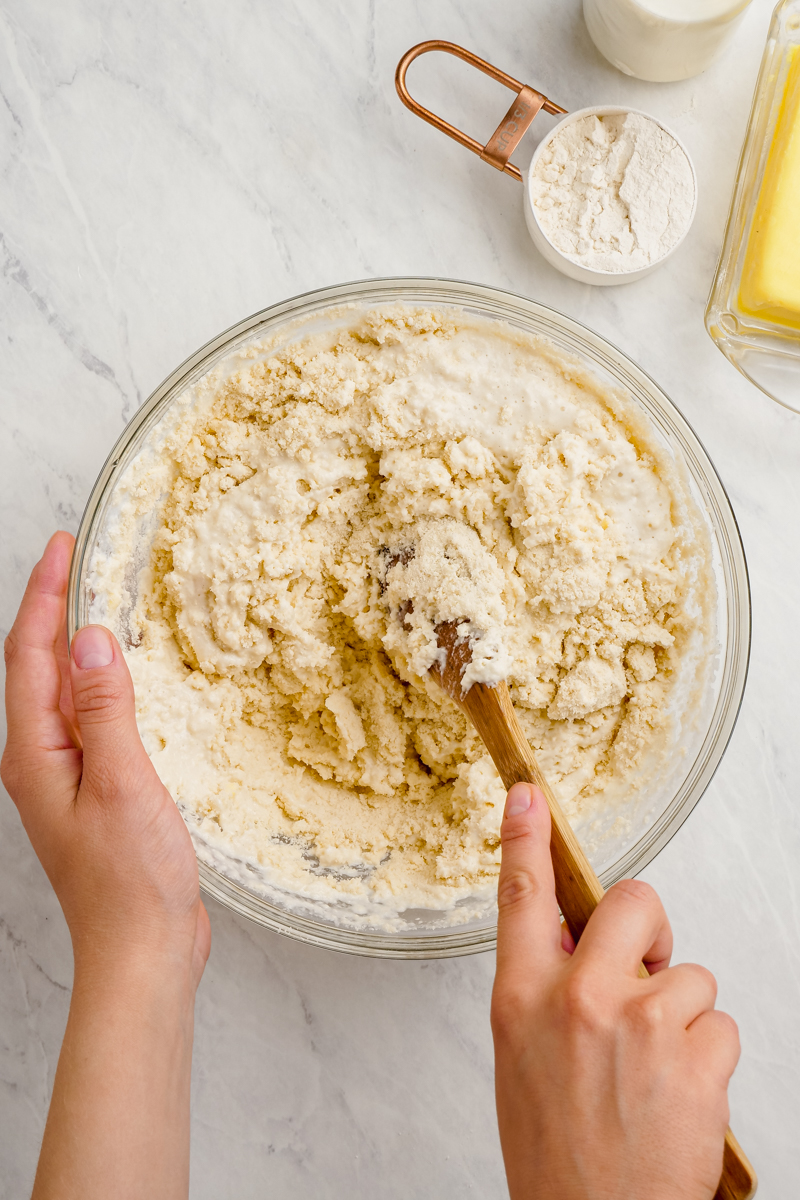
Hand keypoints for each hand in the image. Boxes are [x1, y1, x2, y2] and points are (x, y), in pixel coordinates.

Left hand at [2, 532, 209, 1199]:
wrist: (141, 953)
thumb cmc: (130, 882)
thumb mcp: (124, 784)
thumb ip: (107, 710)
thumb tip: (93, 640)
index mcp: (36, 756)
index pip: (30, 657)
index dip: (43, 597)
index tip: (60, 546)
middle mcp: (42, 761)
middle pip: (40, 669)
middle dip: (56, 610)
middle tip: (81, 558)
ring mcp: (68, 777)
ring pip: (67, 693)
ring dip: (81, 646)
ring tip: (104, 600)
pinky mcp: (98, 791)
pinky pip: (95, 720)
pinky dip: (107, 686)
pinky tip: (132, 678)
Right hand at [492, 783, 739, 1199]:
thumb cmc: (557, 1151)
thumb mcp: (521, 1059)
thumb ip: (545, 991)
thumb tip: (578, 942)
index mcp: (522, 998)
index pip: (521, 898)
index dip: (525, 839)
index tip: (530, 796)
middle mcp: (578, 998)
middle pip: (634, 903)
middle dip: (652, 928)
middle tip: (647, 969)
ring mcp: (640, 1023)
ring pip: (691, 974)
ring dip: (683, 1016)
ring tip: (657, 1072)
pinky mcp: (696, 1054)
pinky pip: (721, 1023)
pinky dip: (709, 1057)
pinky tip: (681, 1095)